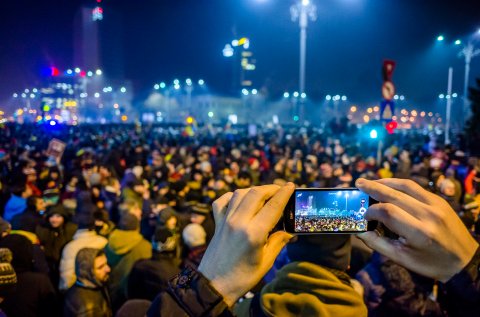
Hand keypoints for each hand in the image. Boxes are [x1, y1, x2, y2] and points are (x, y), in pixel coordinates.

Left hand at [198, 183, 294, 306]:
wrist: (214, 285)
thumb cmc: (243, 277)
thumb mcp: (266, 261)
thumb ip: (278, 241)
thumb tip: (290, 231)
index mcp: (253, 233)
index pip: (273, 206)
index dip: (284, 193)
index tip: (291, 185)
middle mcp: (238, 222)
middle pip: (256, 193)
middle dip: (270, 188)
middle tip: (280, 190)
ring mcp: (225, 221)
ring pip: (240, 193)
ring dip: (254, 190)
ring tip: (264, 195)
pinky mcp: (216, 223)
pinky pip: (222, 201)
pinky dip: (232, 197)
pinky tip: (240, 200)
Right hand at [356, 178, 478, 281]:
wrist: (465, 260)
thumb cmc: (431, 263)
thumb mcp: (403, 259)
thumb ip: (378, 244)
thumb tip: (359, 231)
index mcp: (419, 233)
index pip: (388, 212)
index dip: (372, 211)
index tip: (364, 215)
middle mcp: (428, 215)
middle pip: (395, 195)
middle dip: (373, 188)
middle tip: (358, 183)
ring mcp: (436, 205)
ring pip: (406, 186)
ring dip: (385, 182)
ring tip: (370, 181)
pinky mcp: (440, 200)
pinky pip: (416, 187)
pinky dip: (399, 184)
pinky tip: (388, 185)